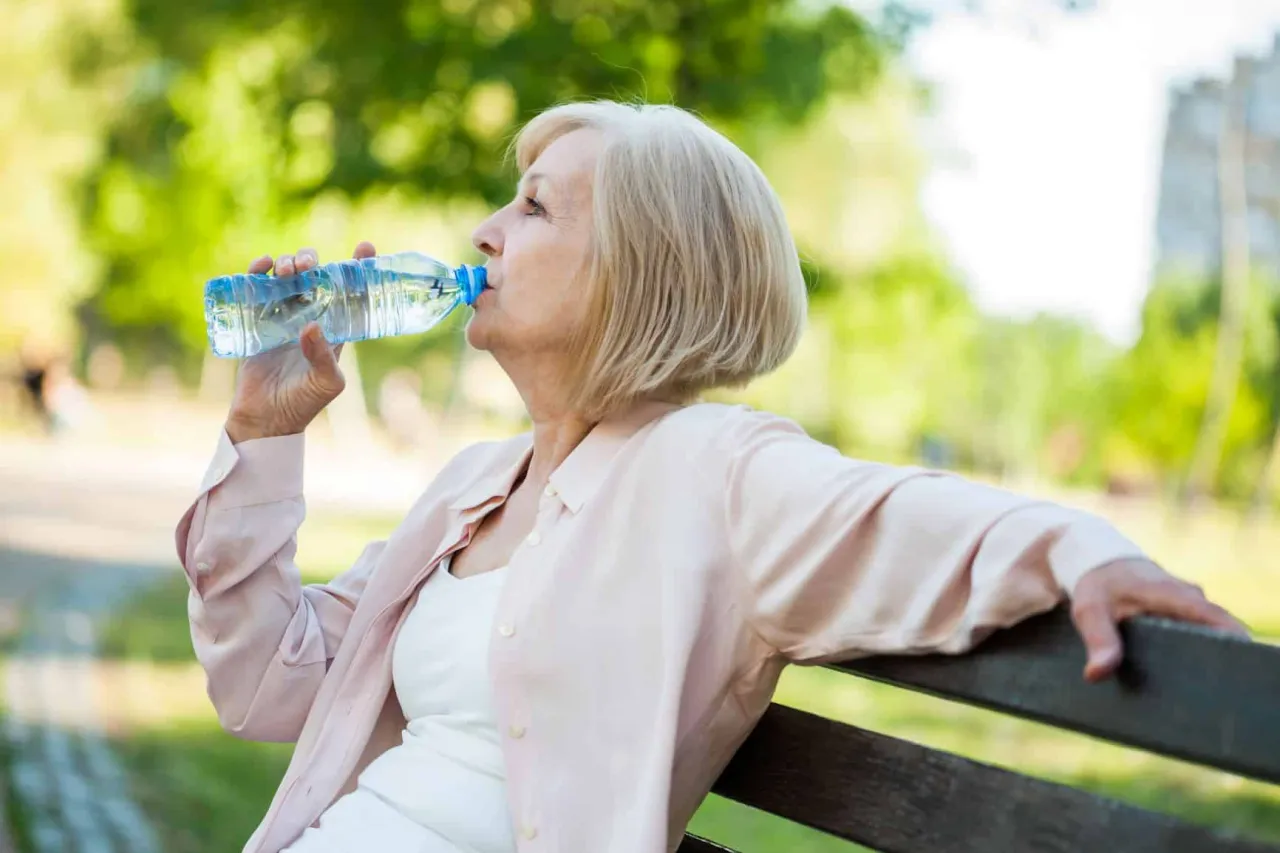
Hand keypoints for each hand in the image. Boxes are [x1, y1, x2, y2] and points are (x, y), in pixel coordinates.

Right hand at [224, 242, 376, 442]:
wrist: (266, 418)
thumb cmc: (303, 403)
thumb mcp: (326, 383)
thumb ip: (324, 358)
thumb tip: (312, 326)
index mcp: (335, 329)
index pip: (350, 293)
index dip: (358, 269)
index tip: (365, 247)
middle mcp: (310, 317)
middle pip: (315, 277)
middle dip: (312, 260)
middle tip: (308, 264)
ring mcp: (283, 317)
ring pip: (287, 278)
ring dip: (287, 263)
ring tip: (286, 269)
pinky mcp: (257, 320)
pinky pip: (258, 288)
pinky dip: (258, 272)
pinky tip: (261, 266)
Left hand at [1070, 558, 1248, 682]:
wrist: (1101, 563)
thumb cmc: (1098, 586)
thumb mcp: (1090, 611)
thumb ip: (1099, 640)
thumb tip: (1096, 673)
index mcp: (1170, 593)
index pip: (1209, 614)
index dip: (1229, 634)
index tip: (1242, 656)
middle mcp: (1189, 598)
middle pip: (1216, 630)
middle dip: (1216, 657)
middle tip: (1209, 689)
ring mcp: (1191, 606)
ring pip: (1208, 633)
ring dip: (1205, 656)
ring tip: (1197, 691)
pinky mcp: (1187, 614)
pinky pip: (1199, 633)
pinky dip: (1194, 652)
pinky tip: (1186, 680)